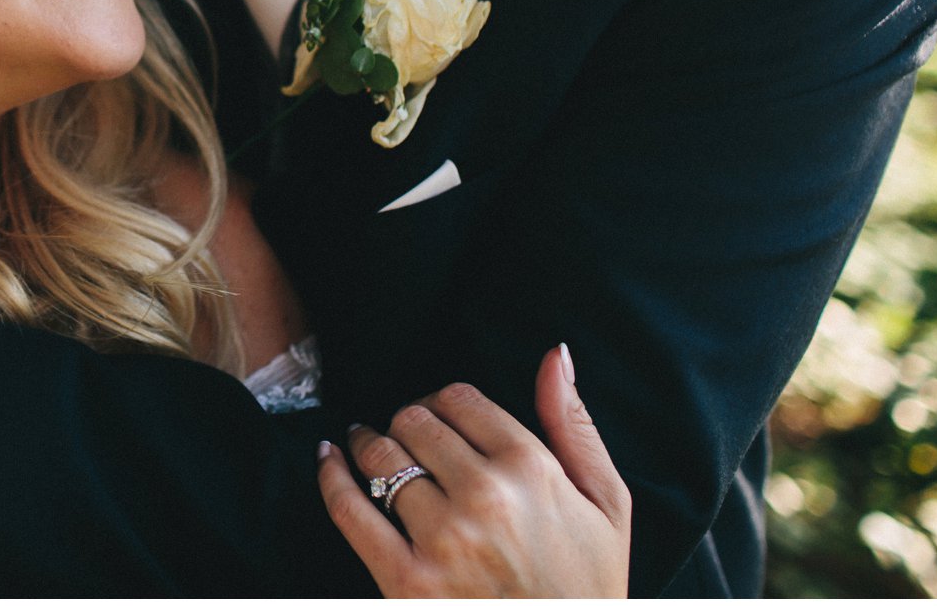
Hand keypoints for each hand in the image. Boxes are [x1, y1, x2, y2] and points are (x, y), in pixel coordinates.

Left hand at [316, 345, 630, 596]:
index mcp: (532, 468)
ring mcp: (442, 539)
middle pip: (415, 422)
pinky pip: (349, 509)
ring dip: (367, 442)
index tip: (439, 415)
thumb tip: (556, 355)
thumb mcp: (608, 504)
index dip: (443, 402)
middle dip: (407, 422)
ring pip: (381, 456)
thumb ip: (574, 424)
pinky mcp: (405, 580)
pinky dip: (330, 476)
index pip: (460, 399)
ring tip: (364, 443)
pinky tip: (328, 458)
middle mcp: (484, 496)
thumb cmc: (589, 586)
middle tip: (404, 434)